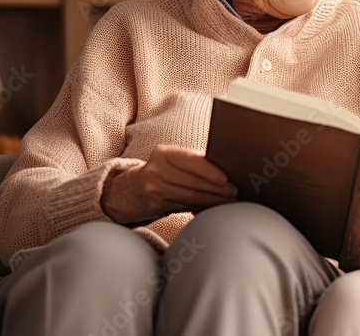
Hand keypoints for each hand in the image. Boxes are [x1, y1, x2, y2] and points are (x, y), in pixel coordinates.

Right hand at [101, 145, 237, 223]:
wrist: (126, 191)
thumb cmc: (158, 173)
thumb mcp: (169, 161)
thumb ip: (192, 163)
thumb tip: (225, 169)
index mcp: (163, 153)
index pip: (190, 160)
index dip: (209, 170)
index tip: (225, 178)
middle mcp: (156, 170)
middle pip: (192, 181)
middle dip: (216, 188)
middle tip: (233, 192)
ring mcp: (154, 189)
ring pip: (190, 196)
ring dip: (212, 200)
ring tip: (228, 200)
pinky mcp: (154, 206)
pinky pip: (184, 206)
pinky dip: (200, 207)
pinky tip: (212, 207)